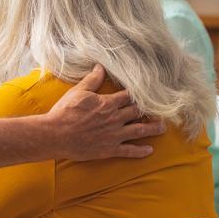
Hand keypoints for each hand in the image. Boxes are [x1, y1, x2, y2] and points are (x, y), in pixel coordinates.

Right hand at [42, 64, 165, 160]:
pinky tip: (150, 150)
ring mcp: (114, 135)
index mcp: (108, 103)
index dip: (139, 94)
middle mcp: (115, 118)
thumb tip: (100, 66)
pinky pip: (129, 151)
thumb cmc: (64, 112)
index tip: (148, 93)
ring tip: (163, 128)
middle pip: (138, 113)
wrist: (55, 135)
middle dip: (151, 111)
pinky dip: (140, 151)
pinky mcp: (109, 149)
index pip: (130, 96)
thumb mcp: (78, 92)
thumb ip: (92, 80)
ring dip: (153, 129)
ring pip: (139, 130)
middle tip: (161, 110)